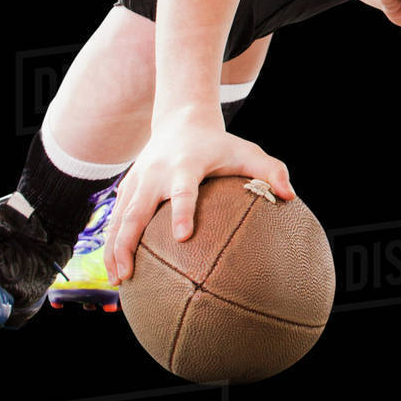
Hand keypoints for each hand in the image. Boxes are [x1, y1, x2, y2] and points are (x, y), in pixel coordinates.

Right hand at [103, 108, 293, 284]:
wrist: (182, 120)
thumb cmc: (219, 144)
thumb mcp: (246, 151)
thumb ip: (271, 171)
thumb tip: (291, 196)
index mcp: (185, 166)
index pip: (183, 191)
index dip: (182, 212)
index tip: (183, 237)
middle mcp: (156, 173)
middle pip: (136, 210)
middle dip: (128, 242)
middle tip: (128, 274)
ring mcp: (138, 180)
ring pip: (118, 217)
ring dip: (113, 249)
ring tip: (118, 280)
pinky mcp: (127, 187)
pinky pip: (113, 217)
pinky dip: (110, 243)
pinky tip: (114, 269)